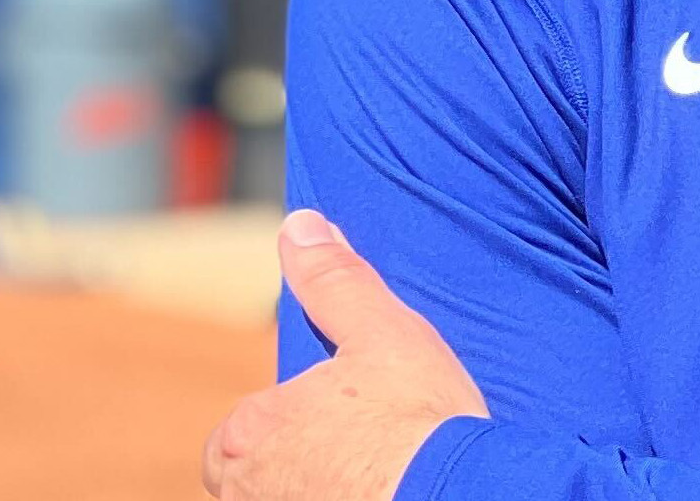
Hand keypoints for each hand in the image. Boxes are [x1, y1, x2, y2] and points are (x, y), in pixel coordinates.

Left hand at [202, 209, 490, 500]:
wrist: (458, 497)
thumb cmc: (417, 420)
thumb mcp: (382, 332)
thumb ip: (334, 281)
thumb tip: (299, 226)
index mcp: (249, 431)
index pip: (242, 431)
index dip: (286, 422)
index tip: (332, 420)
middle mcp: (246, 493)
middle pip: (253, 478)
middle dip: (291, 467)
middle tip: (352, 454)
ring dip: (311, 491)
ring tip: (369, 481)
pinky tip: (377, 497)